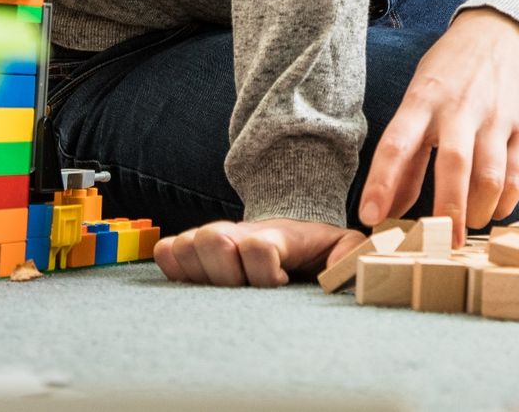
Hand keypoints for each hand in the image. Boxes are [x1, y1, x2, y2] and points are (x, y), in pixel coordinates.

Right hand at [152, 219, 361, 286]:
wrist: (292, 228)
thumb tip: (345, 268)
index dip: (265, 275)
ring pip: (184, 246)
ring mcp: (212, 239)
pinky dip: (175, 269)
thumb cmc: (316, 246)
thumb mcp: (343, 246)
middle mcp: (238, 233)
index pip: (258, 248)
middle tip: (245, 290)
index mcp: (276, 236)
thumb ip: (351, 253)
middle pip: (212, 240)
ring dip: (200, 273)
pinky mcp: (192, 249)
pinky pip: (167, 252)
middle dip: (227, 275)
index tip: (281, 286)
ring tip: (224, 288)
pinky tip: (201, 284)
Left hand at [357, 8, 518, 230]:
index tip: (371, 217)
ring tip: (466, 225)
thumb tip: (387, 211)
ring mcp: (495, 116)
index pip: (396, 144)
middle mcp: (460, 107)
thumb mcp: (417, 101)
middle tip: (439, 244)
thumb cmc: (448, 74)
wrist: (499, 33)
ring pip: (490, 176)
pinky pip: (517, 173)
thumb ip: (405, 158)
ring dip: (477, 211)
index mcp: (423, 99)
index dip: (381, 183)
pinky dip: (506, 201)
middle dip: (445, 212)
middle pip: (453, 165)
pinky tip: (494, 210)